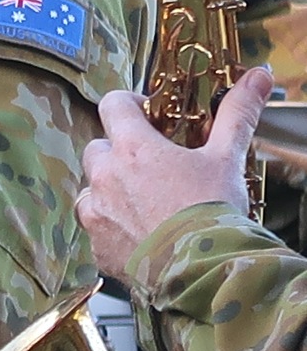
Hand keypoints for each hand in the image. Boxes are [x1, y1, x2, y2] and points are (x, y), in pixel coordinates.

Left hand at [77, 65, 275, 277]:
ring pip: (92, 188)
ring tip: (148, 203)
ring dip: (112, 190)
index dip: (128, 104)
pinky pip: (96, 227)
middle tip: (153, 166)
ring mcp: (96, 211)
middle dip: (120, 152)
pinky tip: (142, 234)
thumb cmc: (213, 213)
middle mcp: (105, 175)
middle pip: (98, 147)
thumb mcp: (228, 158)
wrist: (204, 273)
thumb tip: (257, 76)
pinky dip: (113, 227)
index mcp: (132, 148)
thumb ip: (237, 114)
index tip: (149, 115)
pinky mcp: (97, 245)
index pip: (112, 104)